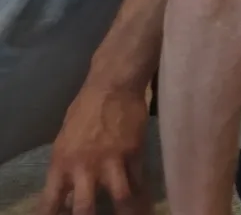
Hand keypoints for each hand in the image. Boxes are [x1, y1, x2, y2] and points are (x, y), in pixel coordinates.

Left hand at [40, 77, 150, 214]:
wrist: (113, 85)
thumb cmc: (85, 109)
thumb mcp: (65, 140)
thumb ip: (68, 166)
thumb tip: (71, 190)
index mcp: (61, 163)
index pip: (50, 203)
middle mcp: (84, 167)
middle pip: (84, 209)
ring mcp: (111, 161)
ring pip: (120, 198)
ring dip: (126, 211)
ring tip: (131, 214)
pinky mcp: (134, 152)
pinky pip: (139, 181)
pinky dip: (142, 194)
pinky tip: (145, 202)